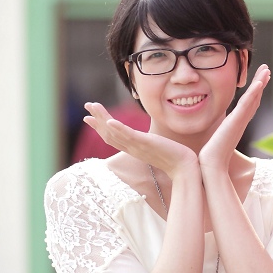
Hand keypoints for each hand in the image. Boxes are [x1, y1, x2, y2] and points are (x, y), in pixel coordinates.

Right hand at [83, 102, 197, 175]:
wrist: (186, 167)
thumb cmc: (174, 158)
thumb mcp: (157, 147)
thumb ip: (149, 142)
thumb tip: (148, 138)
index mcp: (134, 148)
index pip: (112, 138)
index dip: (99, 127)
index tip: (88, 118)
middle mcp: (133, 148)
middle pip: (109, 134)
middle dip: (97, 119)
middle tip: (87, 106)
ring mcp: (138, 146)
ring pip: (115, 132)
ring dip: (102, 119)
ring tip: (93, 106)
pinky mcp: (147, 144)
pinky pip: (129, 136)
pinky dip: (119, 128)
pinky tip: (110, 121)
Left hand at [199, 64, 270, 173]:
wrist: (209, 166)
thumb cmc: (209, 158)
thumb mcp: (212, 142)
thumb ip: (213, 137)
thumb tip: (204, 138)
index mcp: (235, 125)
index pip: (247, 106)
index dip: (254, 93)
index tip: (258, 81)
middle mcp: (240, 122)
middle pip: (254, 99)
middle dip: (260, 84)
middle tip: (267, 70)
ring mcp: (239, 121)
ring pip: (253, 99)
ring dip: (260, 83)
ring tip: (266, 70)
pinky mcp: (236, 122)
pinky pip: (247, 104)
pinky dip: (254, 92)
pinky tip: (259, 82)